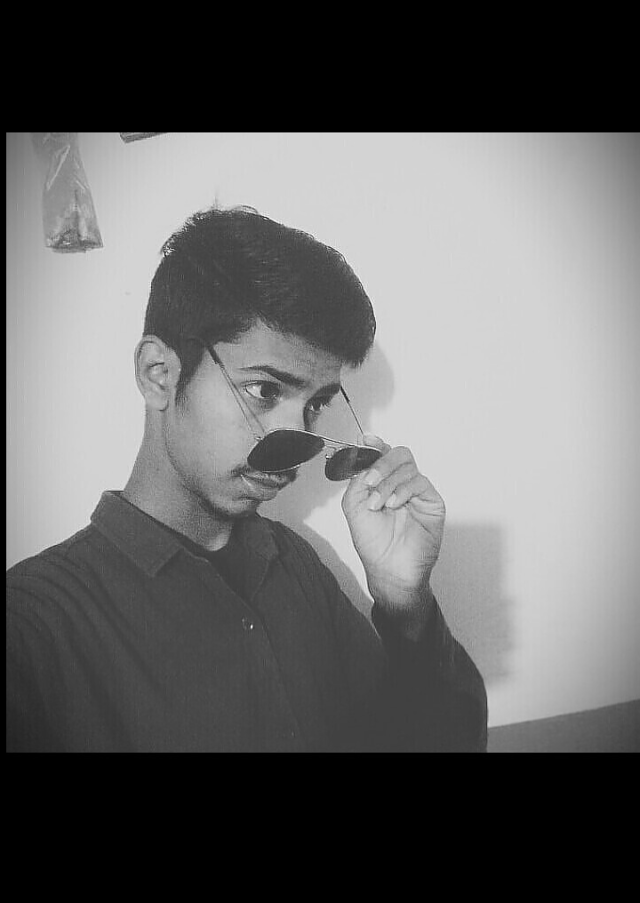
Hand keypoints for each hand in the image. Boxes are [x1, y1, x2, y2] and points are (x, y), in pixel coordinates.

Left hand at [341, 434, 445, 629]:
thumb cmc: (373, 543)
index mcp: (382, 482)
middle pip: (398, 454)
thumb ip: (357, 479)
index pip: (381, 454)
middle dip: (382, 462)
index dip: (374, 444)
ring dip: (388, 482)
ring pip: (407, 466)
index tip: (365, 440)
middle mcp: (400, 484)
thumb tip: (363, 456)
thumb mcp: (354, 506)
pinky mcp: (431, 502)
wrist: (388, 569)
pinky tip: (393, 505)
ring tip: (378, 504)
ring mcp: (417, 492)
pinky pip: (420, 482)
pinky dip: (403, 490)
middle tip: (370, 480)